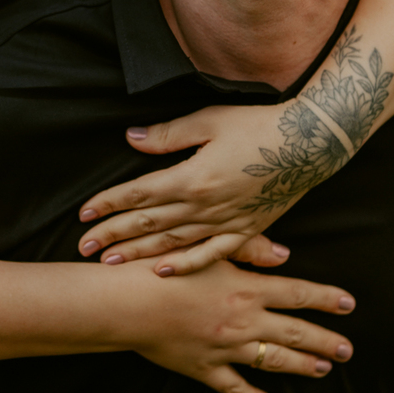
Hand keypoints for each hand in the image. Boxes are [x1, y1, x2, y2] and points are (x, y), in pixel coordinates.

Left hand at [79, 103, 297, 275]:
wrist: (310, 144)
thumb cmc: (259, 125)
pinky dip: (186, 264)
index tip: (83, 214)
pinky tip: (163, 272)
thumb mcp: (210, 120)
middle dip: (112, 235)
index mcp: (191, 178)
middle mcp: (204, 206)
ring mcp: (225, 222)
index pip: (139, 194)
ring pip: (171, 243)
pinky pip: (211, 254)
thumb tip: (132, 137)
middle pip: (148, 223)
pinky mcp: (246, 231)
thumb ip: (169, 135)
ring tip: (108, 263)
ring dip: (138, 253)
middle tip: (82, 248)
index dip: (109, 204)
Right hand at [113, 256, 354, 392]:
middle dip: (324, 342)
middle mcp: (243, 321)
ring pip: (273, 361)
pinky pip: (234, 387)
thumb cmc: (162, 267)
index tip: (349, 304)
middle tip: (347, 350)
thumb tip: (285, 256)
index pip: (298, 294)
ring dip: (301, 366)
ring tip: (322, 370)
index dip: (326, 299)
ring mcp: (226, 349)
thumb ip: (249, 248)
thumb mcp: (207, 248)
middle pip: (294, 333)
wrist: (126, 303)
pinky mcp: (204, 368)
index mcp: (246, 289)